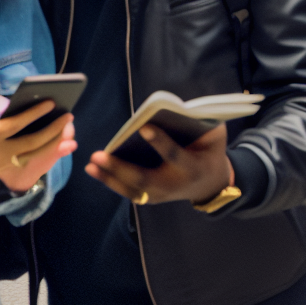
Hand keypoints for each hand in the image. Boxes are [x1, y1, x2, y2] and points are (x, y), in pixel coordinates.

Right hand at [0, 96, 75, 192]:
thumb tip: (7, 103)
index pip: (19, 122)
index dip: (37, 112)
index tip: (52, 103)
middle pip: (33, 142)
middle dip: (54, 129)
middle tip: (68, 117)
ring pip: (33, 156)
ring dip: (52, 144)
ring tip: (66, 133)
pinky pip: (25, 162)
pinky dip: (40, 154)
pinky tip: (50, 145)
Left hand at [86, 124, 232, 205]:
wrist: (211, 184)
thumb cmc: (210, 151)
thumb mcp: (215, 135)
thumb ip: (203, 121)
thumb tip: (179, 105)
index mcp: (193, 167)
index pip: (174, 156)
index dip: (160, 142)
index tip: (143, 127)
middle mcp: (175, 185)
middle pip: (144, 178)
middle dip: (120, 167)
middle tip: (99, 155)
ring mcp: (162, 195)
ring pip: (133, 188)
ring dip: (109, 177)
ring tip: (90, 163)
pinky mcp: (152, 198)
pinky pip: (129, 191)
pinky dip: (110, 182)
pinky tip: (93, 170)